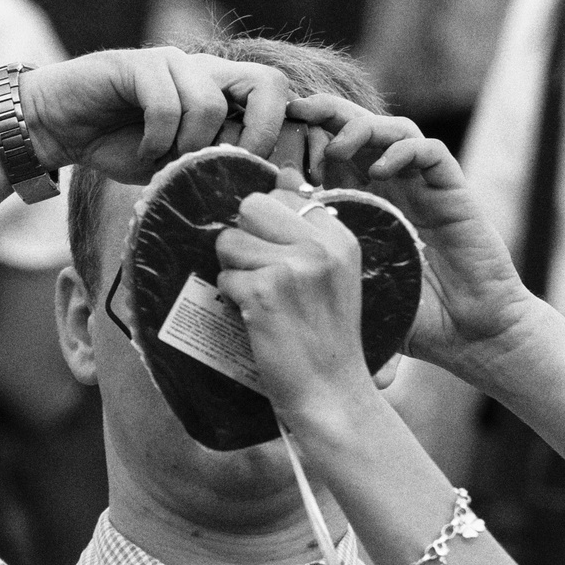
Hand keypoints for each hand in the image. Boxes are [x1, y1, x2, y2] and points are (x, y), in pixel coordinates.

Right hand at [20, 48, 291, 183]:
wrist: (60, 127)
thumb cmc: (120, 146)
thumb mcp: (177, 164)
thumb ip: (213, 165)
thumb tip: (251, 185)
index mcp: (219, 90)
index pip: (274, 94)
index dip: (274, 133)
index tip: (250, 168)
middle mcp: (203, 70)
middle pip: (265, 84)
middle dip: (254, 133)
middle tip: (221, 163)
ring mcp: (172, 62)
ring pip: (210, 104)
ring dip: (188, 145)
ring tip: (164, 158)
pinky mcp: (137, 63)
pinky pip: (166, 105)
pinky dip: (156, 139)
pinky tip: (142, 149)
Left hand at [215, 183, 381, 429]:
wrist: (331, 391)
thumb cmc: (327, 336)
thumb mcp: (334, 273)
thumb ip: (309, 225)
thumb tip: (284, 174)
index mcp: (339, 237)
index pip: (283, 195)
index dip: (268, 226)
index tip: (280, 258)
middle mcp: (320, 246)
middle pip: (252, 207)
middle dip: (245, 238)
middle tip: (261, 274)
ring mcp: (293, 267)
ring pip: (230, 241)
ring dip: (236, 271)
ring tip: (262, 300)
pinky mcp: (264, 292)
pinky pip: (224, 277)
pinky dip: (232, 300)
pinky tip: (257, 319)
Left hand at [284, 96, 536, 372]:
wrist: (471, 334)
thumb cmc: (413, 319)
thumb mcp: (350, 290)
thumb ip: (311, 273)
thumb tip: (248, 272)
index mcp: (369, 204)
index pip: (335, 154)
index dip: (308, 138)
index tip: (272, 138)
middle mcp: (397, 188)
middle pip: (361, 129)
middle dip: (328, 113)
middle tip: (297, 110)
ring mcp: (426, 188)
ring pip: (394, 130)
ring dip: (364, 128)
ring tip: (338, 145)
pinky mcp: (454, 194)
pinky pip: (431, 153)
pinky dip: (405, 151)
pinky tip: (382, 169)